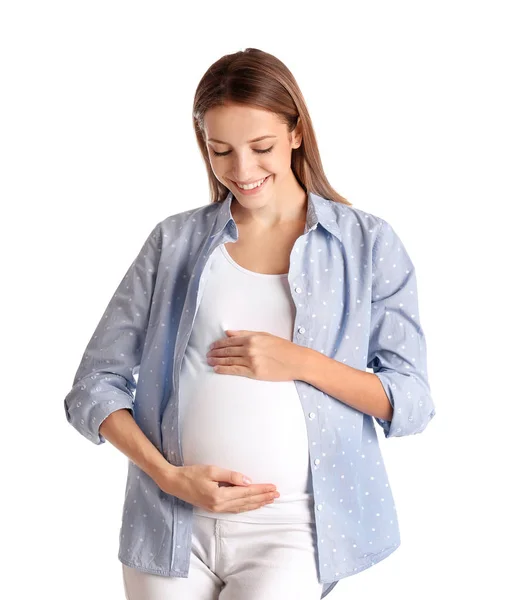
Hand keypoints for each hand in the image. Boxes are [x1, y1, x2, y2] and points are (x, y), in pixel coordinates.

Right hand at [159, 464, 279, 513]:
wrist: (174, 483)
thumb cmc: (191, 473)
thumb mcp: (212, 470)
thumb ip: (231, 475)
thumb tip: (248, 481)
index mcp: (219, 495)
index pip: (246, 493)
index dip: (261, 490)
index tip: (273, 487)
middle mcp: (219, 505)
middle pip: (247, 502)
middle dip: (263, 498)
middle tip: (277, 494)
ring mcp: (216, 509)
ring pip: (242, 507)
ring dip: (257, 503)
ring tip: (269, 500)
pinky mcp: (214, 508)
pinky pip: (235, 509)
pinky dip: (247, 506)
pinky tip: (253, 505)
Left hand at [206, 330, 306, 380]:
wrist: (296, 361)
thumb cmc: (283, 347)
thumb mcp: (264, 336)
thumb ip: (246, 333)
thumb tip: (229, 333)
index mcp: (252, 338)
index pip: (230, 341)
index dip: (219, 344)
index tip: (212, 346)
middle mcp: (249, 349)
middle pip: (227, 351)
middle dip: (216, 352)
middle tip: (208, 354)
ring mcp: (251, 361)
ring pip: (229, 360)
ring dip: (217, 361)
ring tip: (209, 361)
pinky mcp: (254, 372)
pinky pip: (235, 370)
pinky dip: (224, 370)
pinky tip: (217, 369)